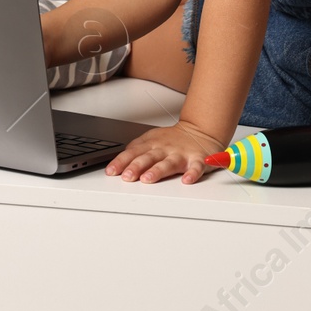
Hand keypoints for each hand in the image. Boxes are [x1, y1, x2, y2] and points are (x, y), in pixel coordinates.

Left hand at [106, 121, 227, 184]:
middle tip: (126, 177)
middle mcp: (164, 149)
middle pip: (148, 158)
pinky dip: (193, 174)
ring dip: (158, 171)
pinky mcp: (197, 160)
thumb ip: (136, 149)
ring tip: (148, 178)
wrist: (199, 131)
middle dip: (136, 166)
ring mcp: (181, 154)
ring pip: (168, 163)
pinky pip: (196, 167)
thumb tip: (120, 160)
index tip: (111, 171)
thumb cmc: (173, 139)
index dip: (121, 162)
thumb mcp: (150, 139)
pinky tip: (187, 180)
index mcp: (151, 144)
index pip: (132, 153)